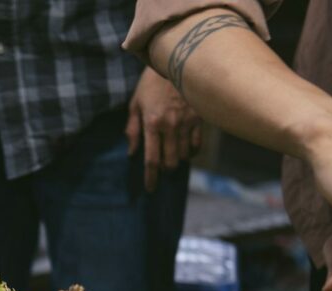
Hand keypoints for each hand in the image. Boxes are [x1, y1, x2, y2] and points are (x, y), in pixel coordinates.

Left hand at [125, 68, 201, 190]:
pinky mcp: (200, 118)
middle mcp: (170, 126)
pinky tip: (186, 151)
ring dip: (177, 161)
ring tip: (173, 157)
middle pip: (170, 162)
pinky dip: (191, 152)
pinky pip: (197, 145)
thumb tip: (132, 152)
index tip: (150, 189)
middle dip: (165, 171)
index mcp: (151, 123)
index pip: (151, 159)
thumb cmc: (151, 83)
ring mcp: (187, 123)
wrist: (177, 60)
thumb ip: (133, 130)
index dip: (150, 178)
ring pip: (184, 156)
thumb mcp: (136, 104)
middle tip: (162, 169)